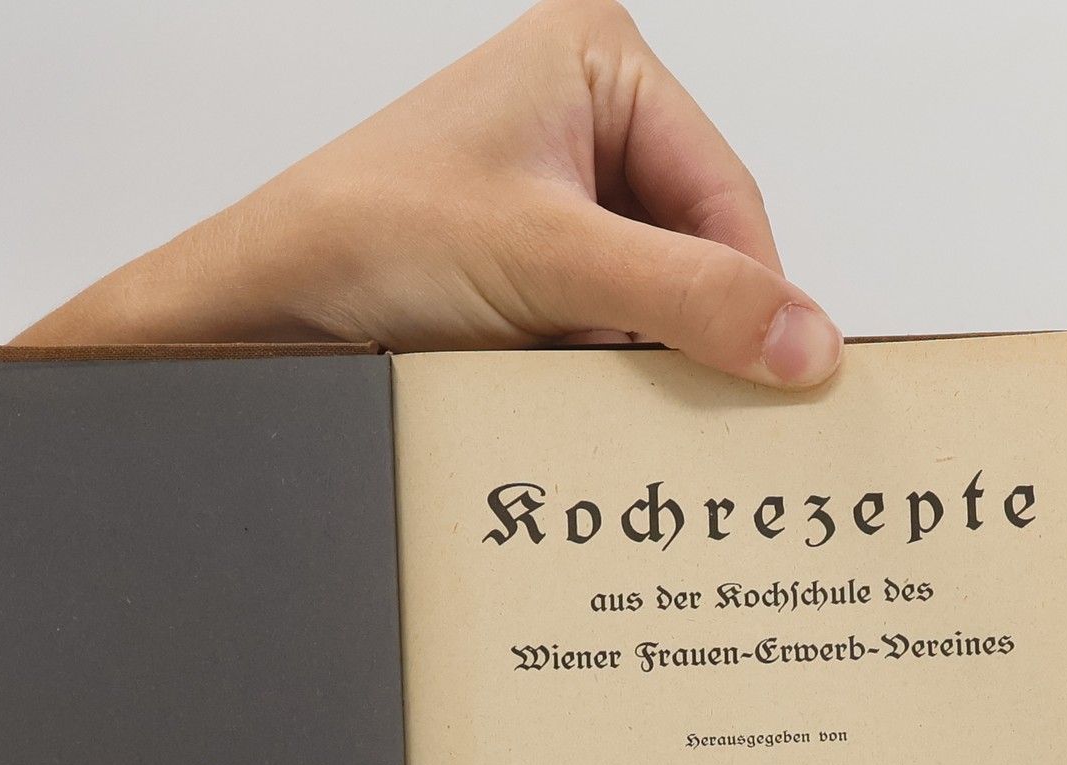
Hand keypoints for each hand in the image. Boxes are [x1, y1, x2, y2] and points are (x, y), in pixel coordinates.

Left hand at [18, 0, 839, 387]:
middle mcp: (577, 118)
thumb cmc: (366, 236)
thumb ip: (689, 298)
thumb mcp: (552, 261)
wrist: (263, 310)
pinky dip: (594, 367)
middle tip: (705, 400)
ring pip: (648, 294)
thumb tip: (803, 339)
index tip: (786, 373)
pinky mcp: (519, 265)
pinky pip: (597, 323)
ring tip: (605, 389)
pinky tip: (570, 392)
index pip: (723, 189)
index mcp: (596, 62)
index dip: (753, 289)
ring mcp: (547, 195)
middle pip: (692, 245)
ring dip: (636, 353)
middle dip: (687, 324)